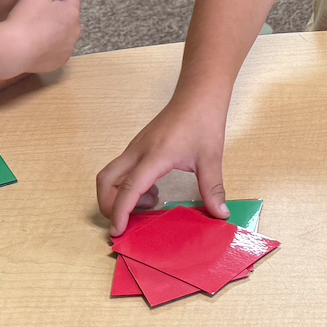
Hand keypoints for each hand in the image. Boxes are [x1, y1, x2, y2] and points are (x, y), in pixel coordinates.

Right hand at [2, 0, 81, 73]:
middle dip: (57, 16)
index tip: (40, 4)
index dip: (55, 0)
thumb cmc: (26, 17)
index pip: (71, 0)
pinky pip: (57, 52)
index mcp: (73, 12)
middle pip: (68, 18)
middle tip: (34, 17)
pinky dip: (49, 49)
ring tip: (33, 31)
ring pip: (64, 35)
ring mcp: (68, 49)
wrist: (13, 50)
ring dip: (54, 32)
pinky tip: (34, 46)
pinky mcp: (59, 63)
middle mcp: (76, 31)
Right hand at [95, 98, 229, 235]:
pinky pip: (120, 170)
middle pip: (105, 181)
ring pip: (110, 175)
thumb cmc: (203, 121)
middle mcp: (138, 152)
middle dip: (108, 206)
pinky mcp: (138, 146)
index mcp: (154, 156)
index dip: (120, 212)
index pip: (128, 188)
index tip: (118, 232)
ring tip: (150, 202)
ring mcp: (135, 148)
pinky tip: (153, 190)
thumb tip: (220, 214)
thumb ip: (213, 188)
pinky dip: (126, 186)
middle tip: (128, 222)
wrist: (198, 94)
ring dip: (118, 195)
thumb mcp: (211, 157)